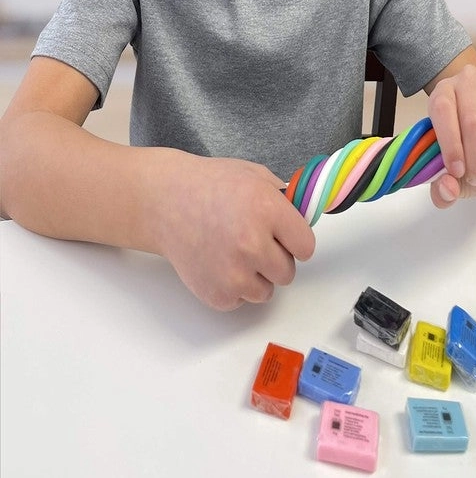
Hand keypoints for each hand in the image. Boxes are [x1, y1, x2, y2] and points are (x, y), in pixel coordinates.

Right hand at [152, 152, 315, 309]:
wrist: (165, 202)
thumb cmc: (211, 185)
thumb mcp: (256, 177)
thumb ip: (286, 201)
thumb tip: (308, 220)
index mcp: (267, 211)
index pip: (307, 247)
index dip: (295, 241)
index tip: (284, 236)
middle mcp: (253, 244)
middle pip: (288, 272)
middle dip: (275, 258)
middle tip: (252, 241)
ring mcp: (234, 272)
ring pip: (267, 290)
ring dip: (255, 276)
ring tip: (232, 250)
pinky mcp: (217, 293)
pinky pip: (242, 300)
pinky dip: (233, 286)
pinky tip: (218, 262)